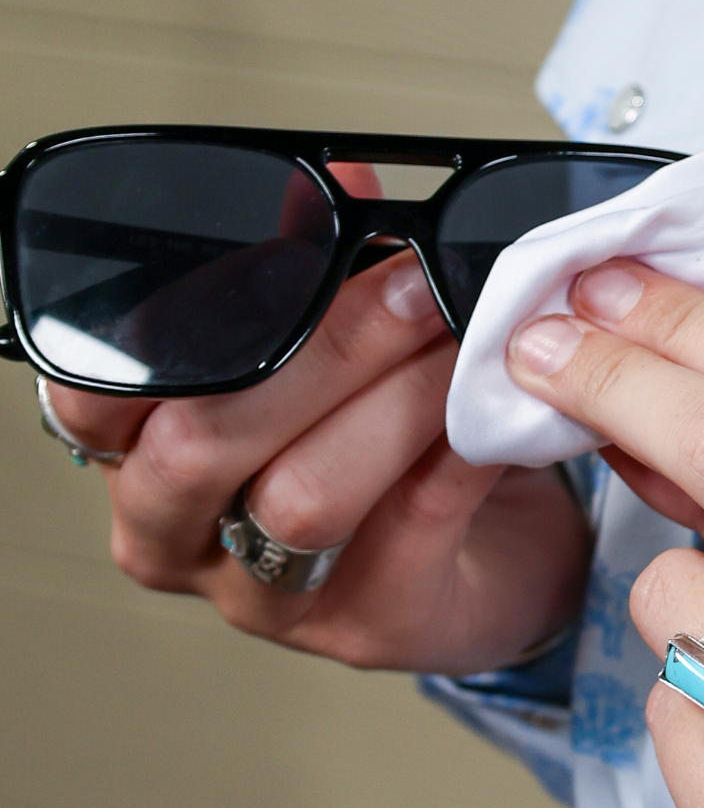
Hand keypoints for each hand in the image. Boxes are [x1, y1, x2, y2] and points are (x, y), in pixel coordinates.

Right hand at [43, 237, 589, 676]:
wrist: (504, 557)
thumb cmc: (402, 450)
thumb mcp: (349, 353)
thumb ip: (327, 275)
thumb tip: (341, 180)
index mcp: (144, 456)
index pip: (95, 397)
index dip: (171, 328)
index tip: (279, 256)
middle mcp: (185, 536)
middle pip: (201, 445)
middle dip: (321, 349)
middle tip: (416, 284)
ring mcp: (271, 596)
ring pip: (304, 494)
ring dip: (400, 396)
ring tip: (469, 336)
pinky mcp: (371, 627)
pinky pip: (411, 524)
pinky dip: (460, 448)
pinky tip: (500, 403)